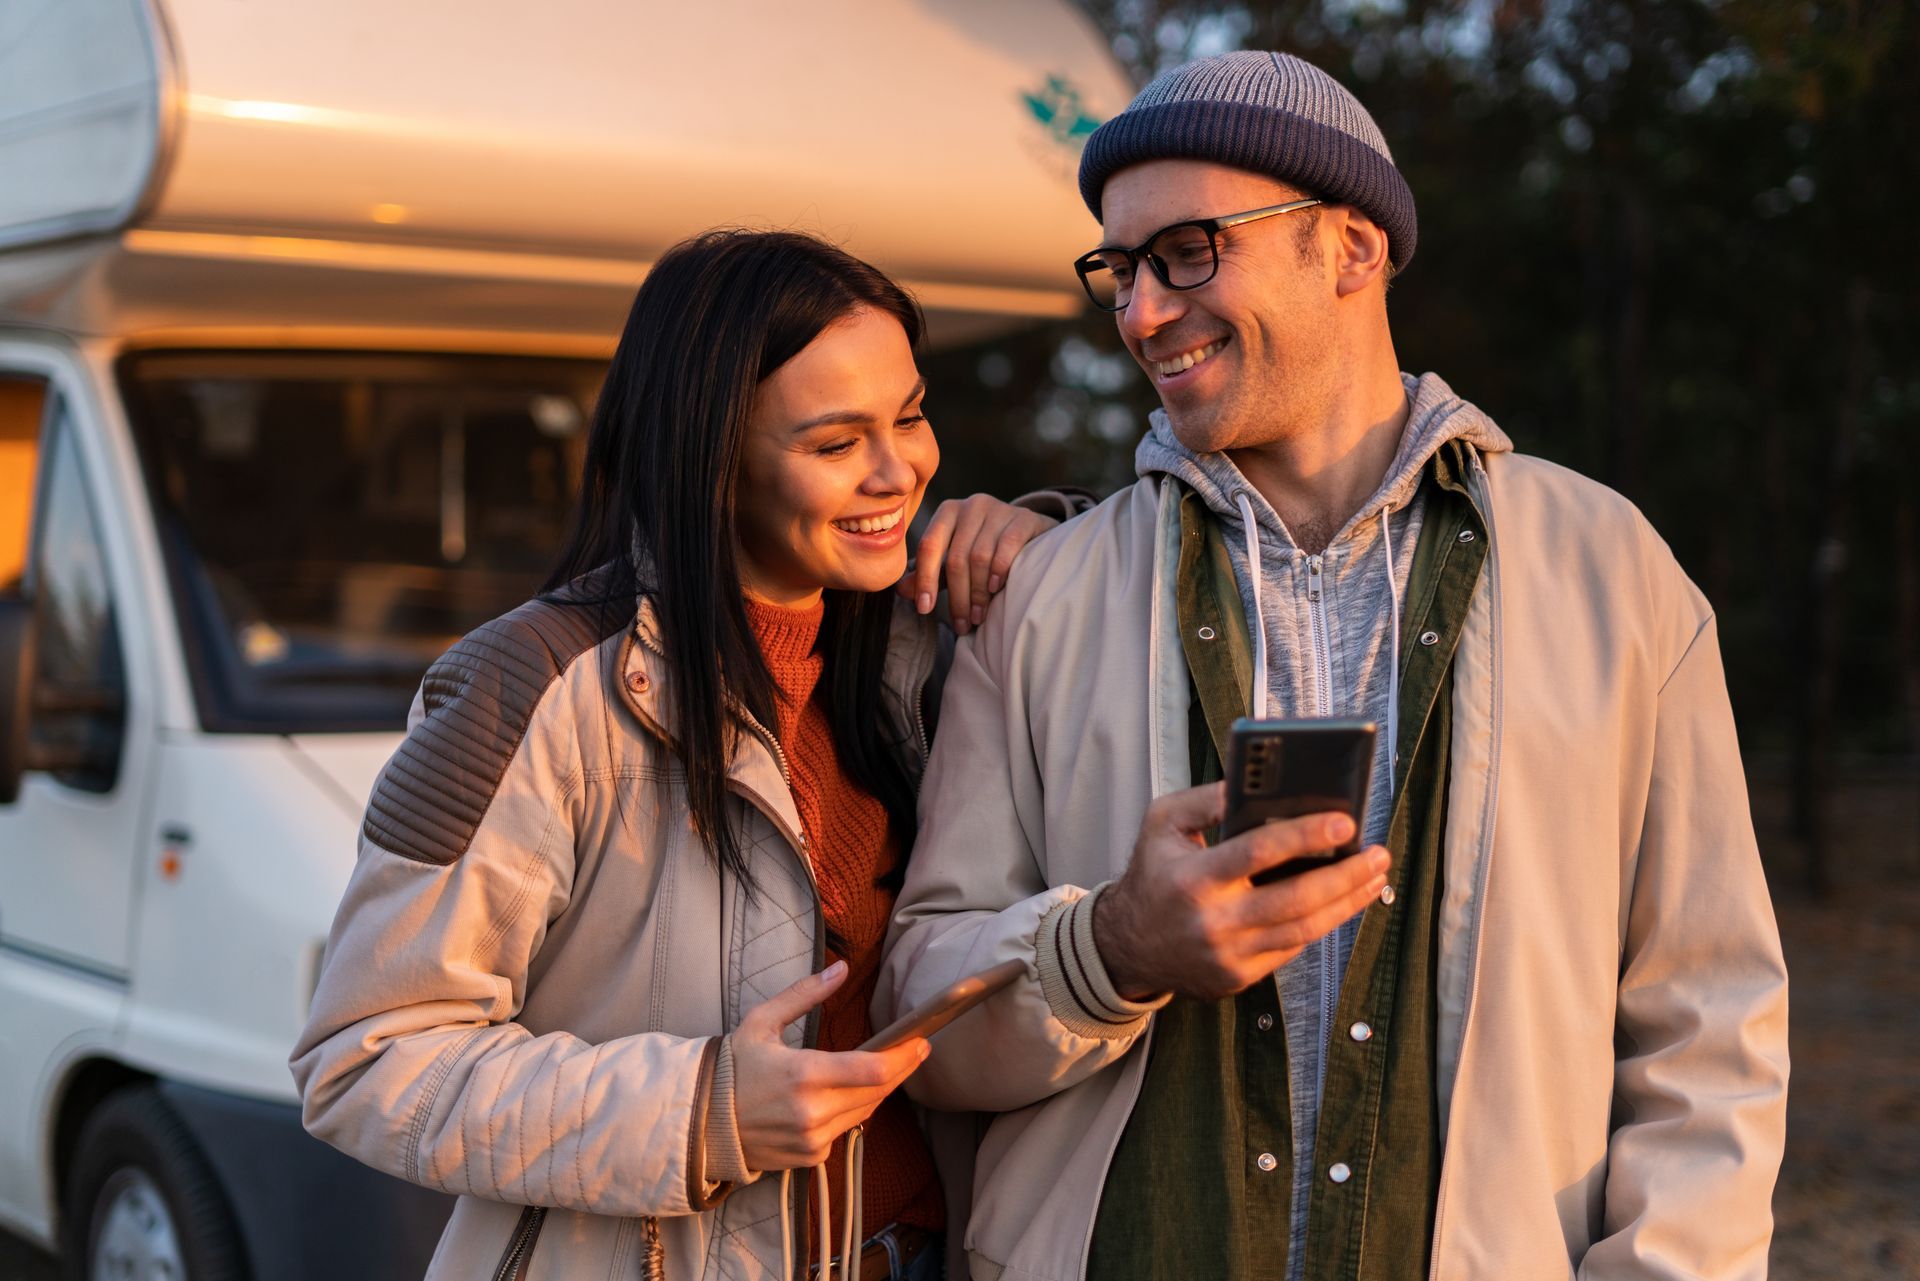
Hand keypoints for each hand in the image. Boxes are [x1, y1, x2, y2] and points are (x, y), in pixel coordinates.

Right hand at [730, 961, 929, 1170]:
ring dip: (878, 1090)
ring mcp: (811, 1138)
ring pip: (864, 1112)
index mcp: (802, 1074)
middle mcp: (812, 1111)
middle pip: (877, 1092)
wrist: (699, 1121)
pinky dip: (850, 1112)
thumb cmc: (731, 1067)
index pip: (872, 1071)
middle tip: (916, 1049)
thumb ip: (805, 994)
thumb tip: (840, 968)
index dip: (904, 1057)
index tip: (920, 1041)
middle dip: (901, 1069)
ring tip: (887, 1067)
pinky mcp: (809, 1156)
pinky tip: (845, 1096)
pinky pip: (844, 1131)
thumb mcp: (762, 1021)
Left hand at [898, 495, 1056, 634]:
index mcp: (948, 512)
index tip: (924, 610)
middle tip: (961, 625)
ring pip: (980, 556)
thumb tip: (901, 591)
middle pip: (956, 557)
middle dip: (956, 596)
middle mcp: (971, 505)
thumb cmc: (984, 548)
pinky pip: (1007, 546)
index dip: (925, 580)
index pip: (929, 546)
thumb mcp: (953, 560)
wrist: (1029, 532)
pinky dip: (999, 570)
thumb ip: (929, 574)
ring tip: (978, 616)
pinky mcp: (1024, 517)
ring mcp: (999, 509)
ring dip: (977, 593)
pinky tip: (995, 589)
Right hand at [1091, 782, 1390, 1000]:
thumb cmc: (1151, 876)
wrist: (1126, 947)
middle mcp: (1214, 921)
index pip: (1259, 852)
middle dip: (1345, 876)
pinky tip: (1342, 902)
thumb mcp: (1161, 824)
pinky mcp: (1239, 977)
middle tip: (1378, 853)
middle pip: (1296, 899)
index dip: (1306, 835)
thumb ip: (1204, 801)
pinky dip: (1321, 924)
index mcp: (1194, 878)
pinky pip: (1291, 949)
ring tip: (1373, 877)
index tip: (1345, 821)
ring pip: (1304, 930)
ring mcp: (1229, 955)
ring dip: (1346, 903)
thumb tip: (1252, 786)